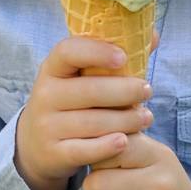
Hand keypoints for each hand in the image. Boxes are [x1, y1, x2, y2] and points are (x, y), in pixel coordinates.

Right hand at [14, 33, 156, 189]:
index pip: (67, 51)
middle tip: (148, 90)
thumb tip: (154, 36)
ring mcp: (47, 126)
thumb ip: (115, 57)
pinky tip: (125, 141)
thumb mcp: (80, 77)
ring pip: (92, 122)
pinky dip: (107, 146)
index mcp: (52, 69)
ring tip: (146, 117)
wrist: (36, 145)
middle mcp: (45, 95)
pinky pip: (84, 150)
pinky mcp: (53, 153)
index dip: (96, 51)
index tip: (123, 57)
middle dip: (124, 91)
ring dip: (125, 120)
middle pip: (89, 90)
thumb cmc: (71, 102)